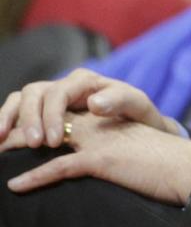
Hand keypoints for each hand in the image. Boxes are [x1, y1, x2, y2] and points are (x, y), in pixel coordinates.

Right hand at [0, 69, 175, 151]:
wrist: (141, 126)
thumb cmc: (139, 117)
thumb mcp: (139, 106)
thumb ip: (120, 100)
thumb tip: (94, 103)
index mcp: (85, 81)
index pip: (58, 93)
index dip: (51, 116)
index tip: (54, 142)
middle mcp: (64, 86)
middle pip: (34, 94)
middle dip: (29, 120)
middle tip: (35, 145)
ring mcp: (50, 98)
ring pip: (19, 100)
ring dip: (8, 119)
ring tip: (1, 141)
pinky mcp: (42, 112)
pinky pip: (16, 113)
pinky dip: (5, 123)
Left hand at [6, 112, 190, 204]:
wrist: (188, 167)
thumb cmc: (161, 162)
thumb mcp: (127, 143)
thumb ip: (102, 139)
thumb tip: (77, 153)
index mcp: (101, 113)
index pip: (54, 103)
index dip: (27, 115)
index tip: (8, 132)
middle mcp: (96, 119)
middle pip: (43, 112)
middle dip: (14, 127)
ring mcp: (98, 136)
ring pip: (45, 134)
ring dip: (16, 146)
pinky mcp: (104, 158)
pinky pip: (61, 166)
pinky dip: (35, 177)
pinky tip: (16, 185)